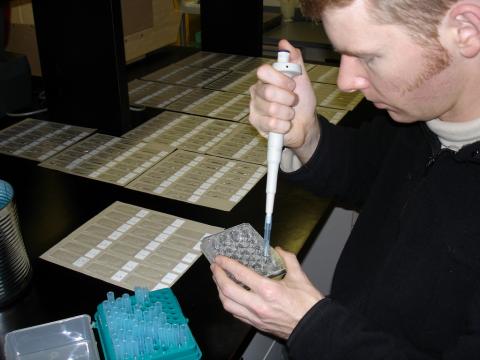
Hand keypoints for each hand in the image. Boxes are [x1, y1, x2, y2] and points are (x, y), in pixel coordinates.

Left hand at [211, 247, 323, 338]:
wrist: (313, 327)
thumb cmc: (308, 305)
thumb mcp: (299, 276)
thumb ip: (288, 259)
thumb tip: (279, 250)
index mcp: (268, 290)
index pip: (240, 274)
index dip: (227, 264)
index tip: (221, 259)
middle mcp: (258, 304)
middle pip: (228, 290)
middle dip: (218, 277)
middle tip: (215, 267)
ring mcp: (255, 316)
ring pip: (228, 304)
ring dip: (220, 291)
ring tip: (219, 280)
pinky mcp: (256, 324)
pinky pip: (236, 314)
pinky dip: (229, 303)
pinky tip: (229, 296)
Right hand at [249, 39, 319, 162]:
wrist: (305, 125)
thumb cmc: (301, 103)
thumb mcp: (302, 79)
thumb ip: (294, 61)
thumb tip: (284, 43)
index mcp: (266, 79)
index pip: (263, 71)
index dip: (280, 79)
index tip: (292, 85)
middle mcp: (257, 92)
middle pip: (268, 92)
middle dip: (287, 99)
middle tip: (293, 102)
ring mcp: (255, 108)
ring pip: (272, 109)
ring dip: (288, 113)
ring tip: (290, 114)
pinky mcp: (257, 124)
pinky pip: (272, 124)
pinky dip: (284, 125)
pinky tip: (285, 124)